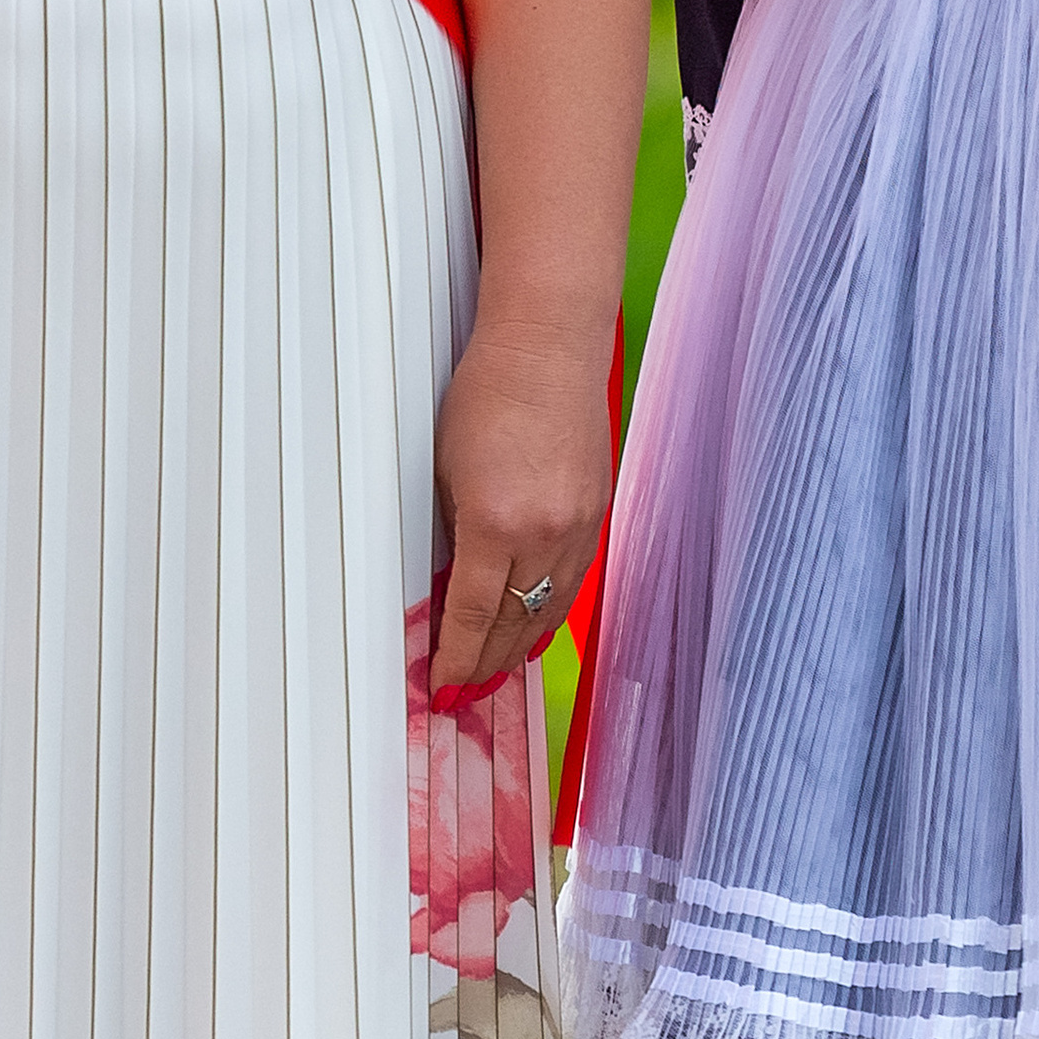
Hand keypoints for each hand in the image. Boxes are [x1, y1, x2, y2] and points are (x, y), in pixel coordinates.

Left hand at [430, 317, 611, 701]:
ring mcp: (578, 527)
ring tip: (496, 673)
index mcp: (495, 525)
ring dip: (520, 646)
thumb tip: (448, 586)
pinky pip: (573, 582)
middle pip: (513, 625)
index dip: (455, 662)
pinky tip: (536, 626)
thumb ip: (451, 532)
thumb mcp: (445, 467)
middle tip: (463, 693)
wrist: (549, 346)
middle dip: (485, 665)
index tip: (440, 688)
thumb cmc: (487, 392)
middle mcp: (544, 535)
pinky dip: (551, 612)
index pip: (471, 618)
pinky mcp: (598, 513)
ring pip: (548, 611)